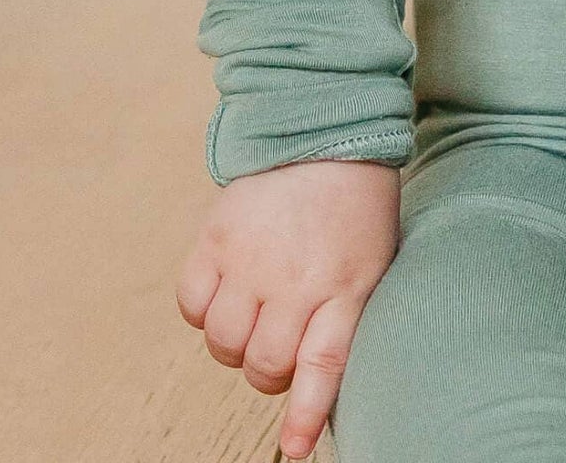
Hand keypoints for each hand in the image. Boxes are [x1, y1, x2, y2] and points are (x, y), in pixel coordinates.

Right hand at [175, 159, 400, 459]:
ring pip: (223, 344)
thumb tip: (320, 383)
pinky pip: (192, 306)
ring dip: (236, 343)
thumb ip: (347, 318)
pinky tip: (228, 288)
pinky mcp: (216, 239)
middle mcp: (295, 279)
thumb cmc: (356, 207)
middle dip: (269, 369)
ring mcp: (251, 259)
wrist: (325, 134)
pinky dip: (204, 310)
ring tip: (256, 311)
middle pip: (263, 365)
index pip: (321, 366)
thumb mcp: (372, 263)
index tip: (293, 448)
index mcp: (345, 286)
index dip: (305, 414)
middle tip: (280, 341)